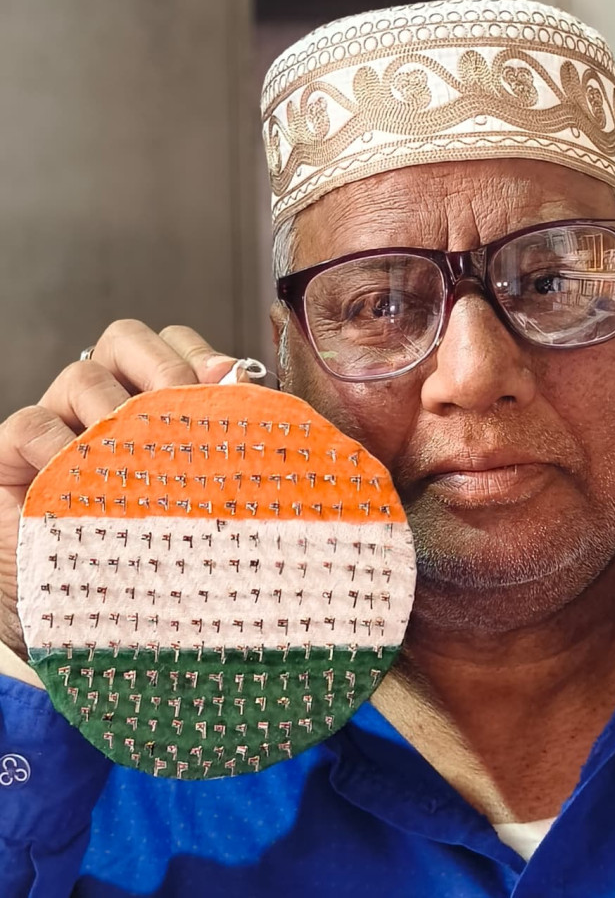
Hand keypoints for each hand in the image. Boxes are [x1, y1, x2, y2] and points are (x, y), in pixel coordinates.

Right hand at [0, 320, 241, 660]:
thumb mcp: (207, 496)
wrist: (106, 625)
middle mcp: (107, 405)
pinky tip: (88, 476)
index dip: (198, 353)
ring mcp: (61, 427)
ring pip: (82, 376)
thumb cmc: (167, 554)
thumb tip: (243, 385)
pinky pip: (31, 424)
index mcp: (153, 403)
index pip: (173, 345)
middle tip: (185, 399)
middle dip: (161, 362)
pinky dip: (60, 442)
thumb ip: (225, 442)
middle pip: (124, 339)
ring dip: (119, 407)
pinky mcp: (15, 459)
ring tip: (143, 454)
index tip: (226, 383)